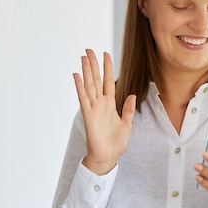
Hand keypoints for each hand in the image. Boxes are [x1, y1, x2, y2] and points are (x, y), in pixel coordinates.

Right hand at [73, 49, 135, 174]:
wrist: (107, 157)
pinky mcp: (88, 115)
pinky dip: (80, 86)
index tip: (106, 54)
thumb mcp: (127, 124)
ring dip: (86, 71)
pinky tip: (76, 75)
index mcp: (110, 104)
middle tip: (89, 49)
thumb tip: (131, 94)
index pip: (109, 81)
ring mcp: (93, 108)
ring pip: (89, 85)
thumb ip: (128, 109)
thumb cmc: (116, 143)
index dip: (108, 68)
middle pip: (96, 79)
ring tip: (83, 57)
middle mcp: (100, 104)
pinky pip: (83, 98)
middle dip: (93, 64)